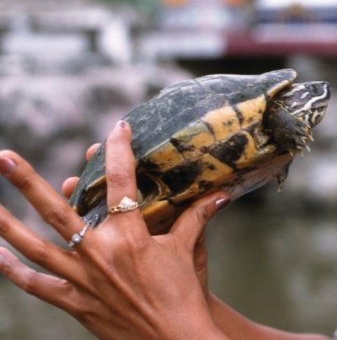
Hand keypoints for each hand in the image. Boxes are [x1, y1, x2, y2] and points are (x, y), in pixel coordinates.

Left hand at [0, 120, 229, 339]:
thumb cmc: (184, 295)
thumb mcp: (189, 251)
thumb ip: (197, 217)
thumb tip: (220, 193)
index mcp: (130, 236)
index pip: (120, 183)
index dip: (119, 151)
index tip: (116, 128)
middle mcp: (99, 253)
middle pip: (56, 211)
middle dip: (27, 182)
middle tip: (3, 157)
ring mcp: (82, 279)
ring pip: (35, 247)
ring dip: (6, 225)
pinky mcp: (75, 303)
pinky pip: (38, 285)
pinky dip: (15, 271)